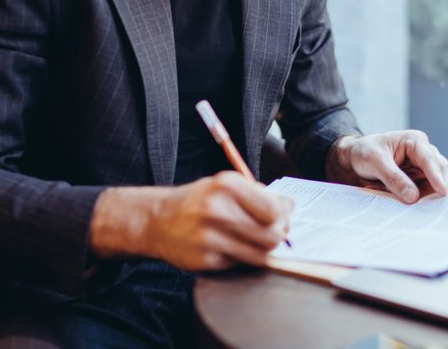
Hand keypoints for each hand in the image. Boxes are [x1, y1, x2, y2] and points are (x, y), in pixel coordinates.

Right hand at [90, 171, 293, 270]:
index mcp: (226, 184)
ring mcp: (209, 236)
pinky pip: (240, 264)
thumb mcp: (227, 186)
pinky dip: (241, 258)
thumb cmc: (200, 201)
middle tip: (273, 234)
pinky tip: (230, 248)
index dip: (283, 217)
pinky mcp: (204, 259)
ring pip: (260, 254)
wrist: (157, 220)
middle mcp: (217, 208)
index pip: (274, 208)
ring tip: (253, 242)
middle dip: (278, 237)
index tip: (281, 218)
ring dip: (263, 251)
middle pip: (271, 235)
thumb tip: (290, 207)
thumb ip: (260, 195)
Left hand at [325, 131, 447, 202]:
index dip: (437, 176)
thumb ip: (393, 178)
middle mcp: (424, 154)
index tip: (443, 192)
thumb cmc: (364, 152)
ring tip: (421, 212)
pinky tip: (417, 211)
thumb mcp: (374, 161)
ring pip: (438, 186)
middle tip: (431, 208)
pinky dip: (424, 203)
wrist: (353, 160)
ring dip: (432, 198)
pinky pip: (428, 195)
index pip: (430, 159)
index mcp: (415, 141)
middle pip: (443, 172)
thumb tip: (413, 197)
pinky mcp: (419, 183)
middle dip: (439, 189)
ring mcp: (424, 169)